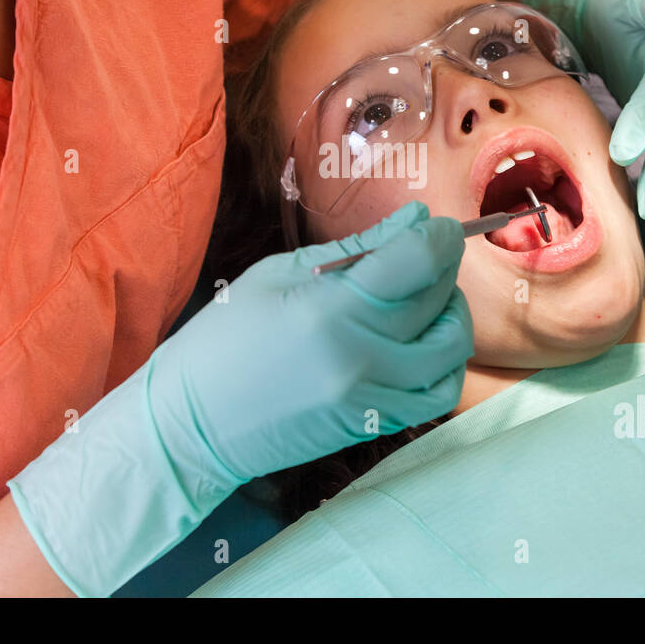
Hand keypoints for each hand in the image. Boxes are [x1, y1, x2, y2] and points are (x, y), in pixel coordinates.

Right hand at [8, 200, 471, 594]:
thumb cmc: (225, 338)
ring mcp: (371, 396)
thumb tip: (416, 219)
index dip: (440, 237)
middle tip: (426, 256)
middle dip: (444, 270)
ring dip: (452, 318)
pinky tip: (422, 345)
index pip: (416, 262)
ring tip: (427, 301)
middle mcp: (359, 356)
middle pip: (438, 302)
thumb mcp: (278, 274)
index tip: (439, 226)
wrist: (192, 424)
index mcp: (329, 309)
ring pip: (450, 352)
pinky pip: (436, 395)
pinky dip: (444, 365)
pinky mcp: (374, 425)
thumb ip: (355, 248)